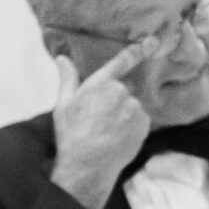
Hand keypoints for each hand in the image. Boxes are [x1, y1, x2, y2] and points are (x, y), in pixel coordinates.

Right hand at [48, 37, 161, 208]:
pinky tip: (119, 136)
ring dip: (125, 113)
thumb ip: (67, 78)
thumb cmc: (72, 134)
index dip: (134, 52)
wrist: (89, 165)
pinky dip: (133, 125)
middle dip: (116, 99)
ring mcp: (135, 108)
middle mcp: (121, 92)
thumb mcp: (63, 104)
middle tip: (100, 118)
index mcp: (100, 84)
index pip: (121, 62)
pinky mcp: (145, 124)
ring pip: (132, 105)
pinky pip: (141, 119)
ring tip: (108, 130)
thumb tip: (62, 57)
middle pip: (124, 89)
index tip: (146, 43)